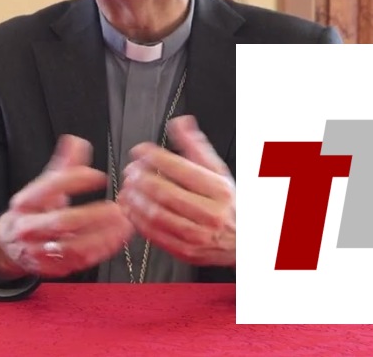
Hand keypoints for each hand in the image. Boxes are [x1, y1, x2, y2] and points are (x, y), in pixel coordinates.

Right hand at [0, 135, 133, 282]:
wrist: (11, 245)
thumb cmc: (34, 210)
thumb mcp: (43, 186)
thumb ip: (64, 165)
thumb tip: (76, 141)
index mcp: (25, 201)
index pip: (50, 186)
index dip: (76, 179)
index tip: (99, 176)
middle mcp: (28, 226)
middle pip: (61, 221)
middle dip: (93, 215)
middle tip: (117, 208)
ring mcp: (38, 250)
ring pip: (72, 246)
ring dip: (102, 236)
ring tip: (124, 225)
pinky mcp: (51, 267)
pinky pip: (79, 261)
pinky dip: (101, 251)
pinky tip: (117, 239)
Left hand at [117, 115, 235, 266]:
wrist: (244, 242)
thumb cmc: (230, 204)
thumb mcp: (219, 172)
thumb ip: (196, 147)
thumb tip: (180, 123)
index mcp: (219, 190)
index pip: (182, 169)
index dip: (156, 157)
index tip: (141, 150)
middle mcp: (210, 213)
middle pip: (166, 192)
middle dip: (141, 178)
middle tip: (130, 170)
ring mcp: (198, 234)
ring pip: (158, 214)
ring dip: (136, 199)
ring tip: (127, 187)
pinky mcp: (186, 250)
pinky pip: (155, 235)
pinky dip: (138, 220)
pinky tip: (130, 208)